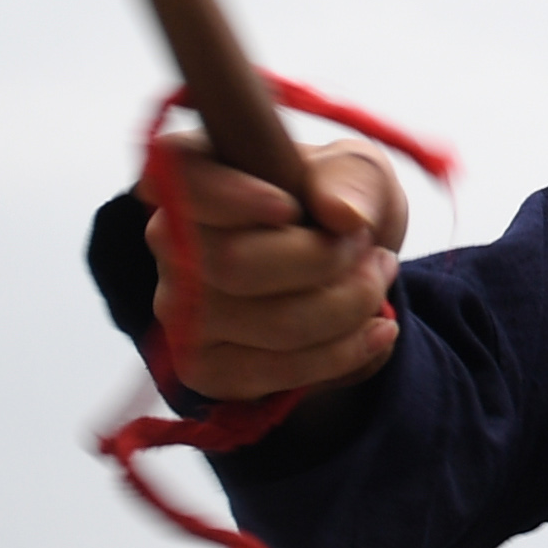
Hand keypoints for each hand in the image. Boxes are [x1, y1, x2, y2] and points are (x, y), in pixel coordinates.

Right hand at [146, 141, 408, 400]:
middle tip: (371, 252)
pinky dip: (345, 354)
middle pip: (237, 264)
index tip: (289, 208)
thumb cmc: (341, 209)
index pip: (180, 179)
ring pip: (273, 324)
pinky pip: (279, 372)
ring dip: (350, 307)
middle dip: (327, 261)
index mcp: (194, 175)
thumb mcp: (359, 175)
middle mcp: (170, 242)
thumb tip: (341, 213)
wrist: (347, 277)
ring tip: (378, 283)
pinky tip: (377, 331)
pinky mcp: (205, 368)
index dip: (232, 197)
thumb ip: (351, 180)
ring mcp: (179, 311)